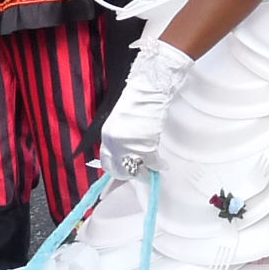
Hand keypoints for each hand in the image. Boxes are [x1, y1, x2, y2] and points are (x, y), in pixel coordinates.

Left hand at [99, 37, 193, 176]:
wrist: (149, 88)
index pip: (106, 164)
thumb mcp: (122, 124)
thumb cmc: (139, 102)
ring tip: (155, 167)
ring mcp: (129, 145)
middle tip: (143, 173)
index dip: (115, 175)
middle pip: (121, 171)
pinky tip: (162, 163)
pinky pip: (152, 163)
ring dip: (147, 171)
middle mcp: (115, 143)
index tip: (121, 180)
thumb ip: (121, 141)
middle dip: (132, 175)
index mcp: (107, 136)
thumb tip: (128, 158)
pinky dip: (159, 165)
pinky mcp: (144, 145)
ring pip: (137, 170)